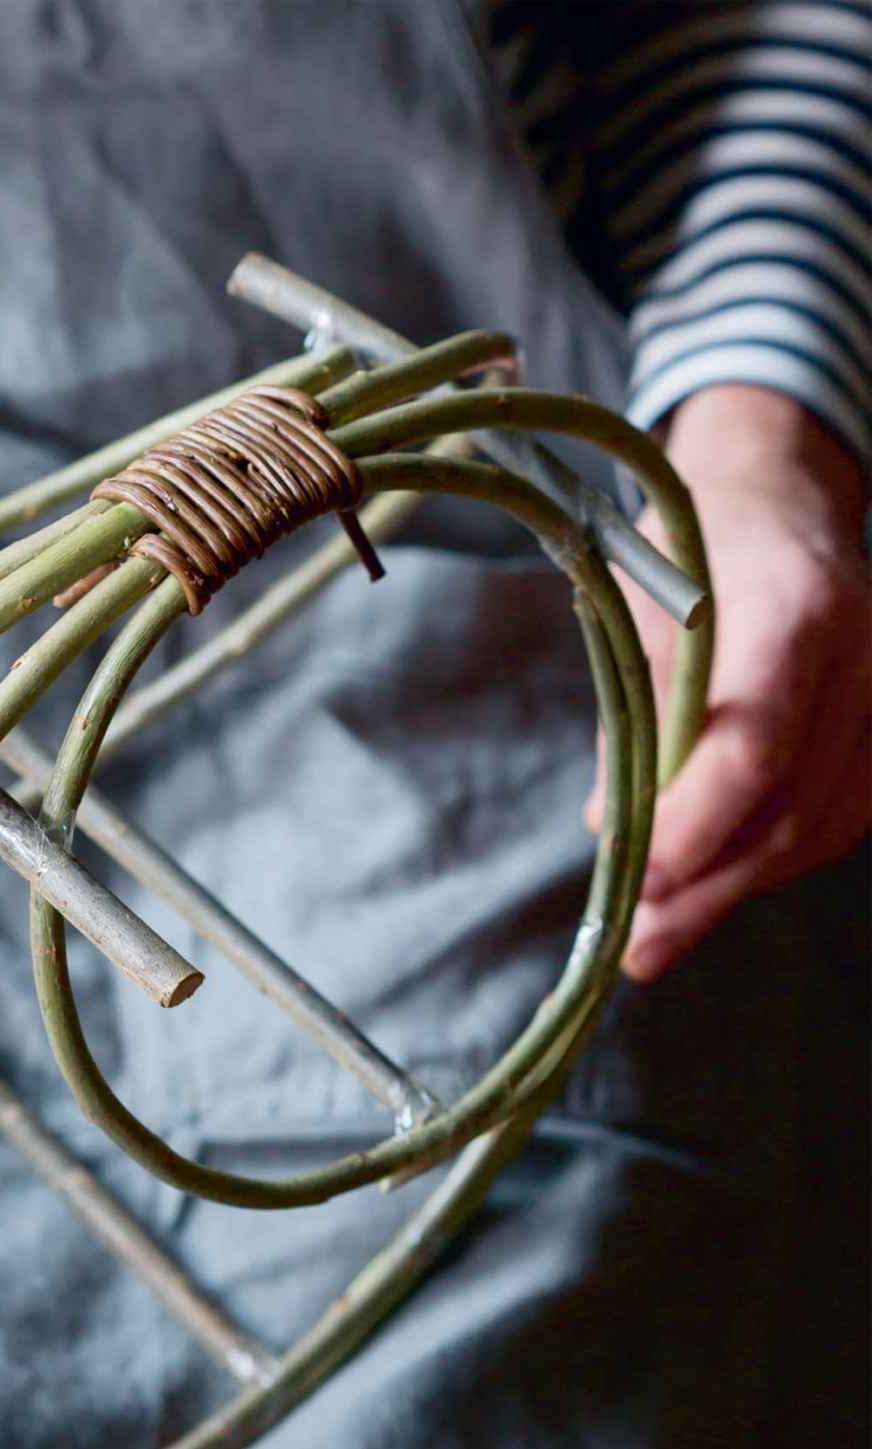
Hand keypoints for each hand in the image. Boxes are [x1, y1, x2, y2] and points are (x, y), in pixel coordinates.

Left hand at [586, 385, 870, 981]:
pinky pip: (842, 817)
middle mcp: (865, 653)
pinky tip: (713, 886)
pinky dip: (772, 861)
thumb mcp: (639, 609)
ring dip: (736, 889)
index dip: (697, 820)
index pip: (757, 738)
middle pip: (794, 804)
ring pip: (824, 825)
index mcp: (795, 606)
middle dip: (708, 884)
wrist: (782, 496)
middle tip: (639, 943)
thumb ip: (633, 718)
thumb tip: (611, 827)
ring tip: (660, 933)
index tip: (641, 875)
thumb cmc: (695, 547)